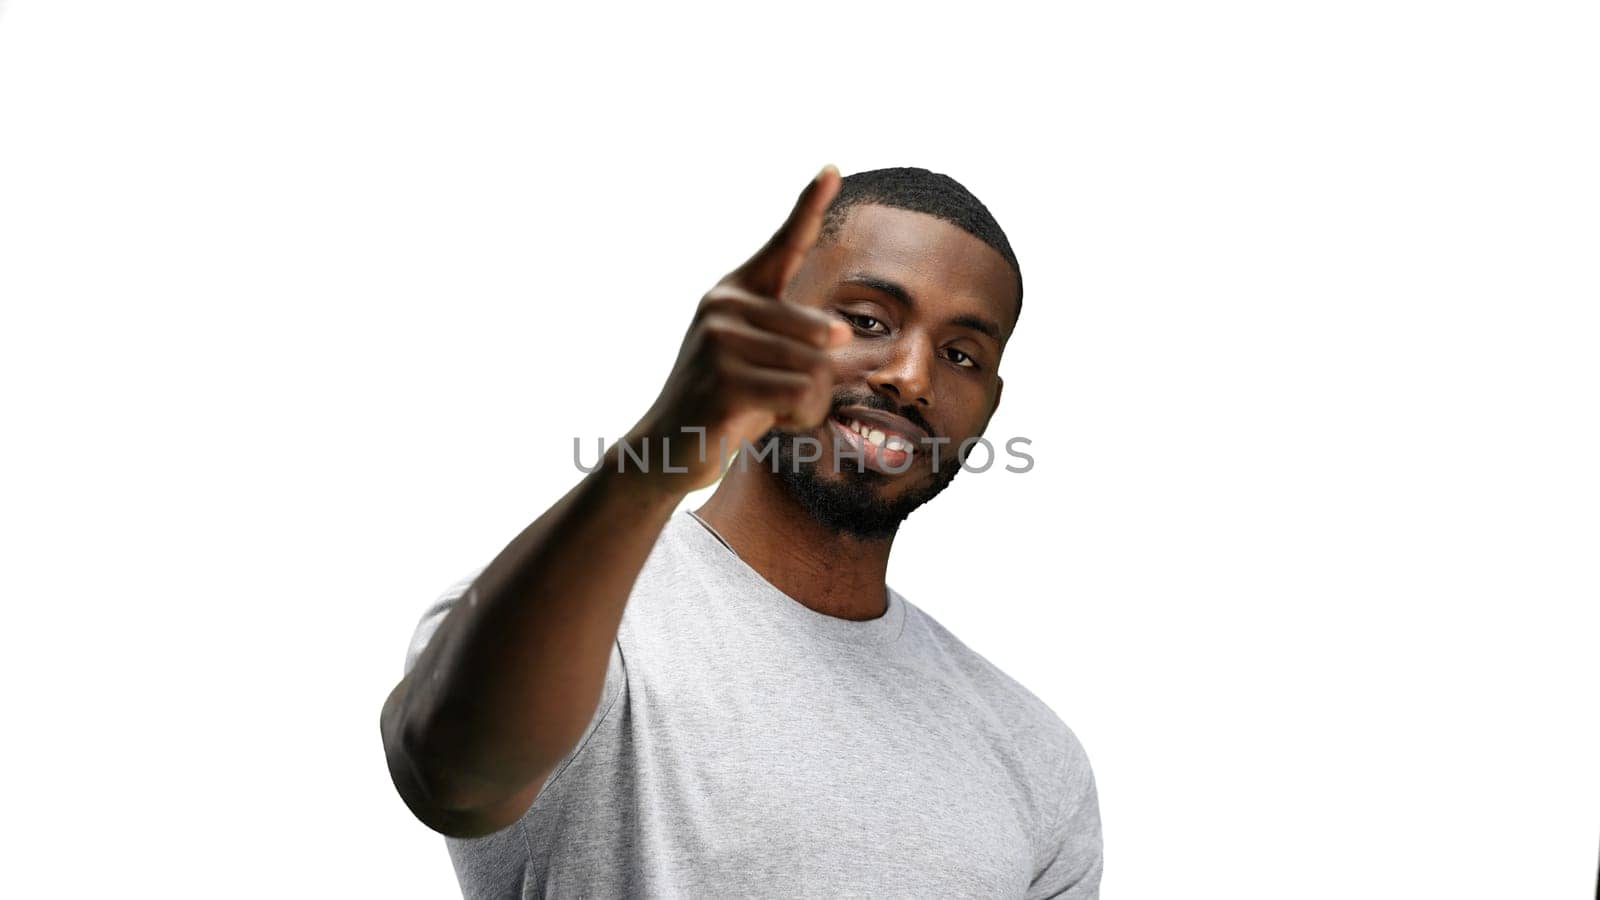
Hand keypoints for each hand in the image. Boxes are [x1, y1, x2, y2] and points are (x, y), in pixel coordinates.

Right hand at [626, 165, 851, 492]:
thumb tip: (851, 336)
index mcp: (735, 292)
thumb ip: (802, 344)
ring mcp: (720, 341)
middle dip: (821, 380)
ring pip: (816, 371)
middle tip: (786, 398)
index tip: (832, 168)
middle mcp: (724, 306)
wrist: (667, 448)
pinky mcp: (724, 381)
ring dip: (808, 404)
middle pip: (824, 336)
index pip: (782, 244)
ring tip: (770, 411)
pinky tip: (766, 423)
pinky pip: (802, 396)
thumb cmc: (727, 403)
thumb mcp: (765, 363)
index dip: (809, 205)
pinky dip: (799, 419)